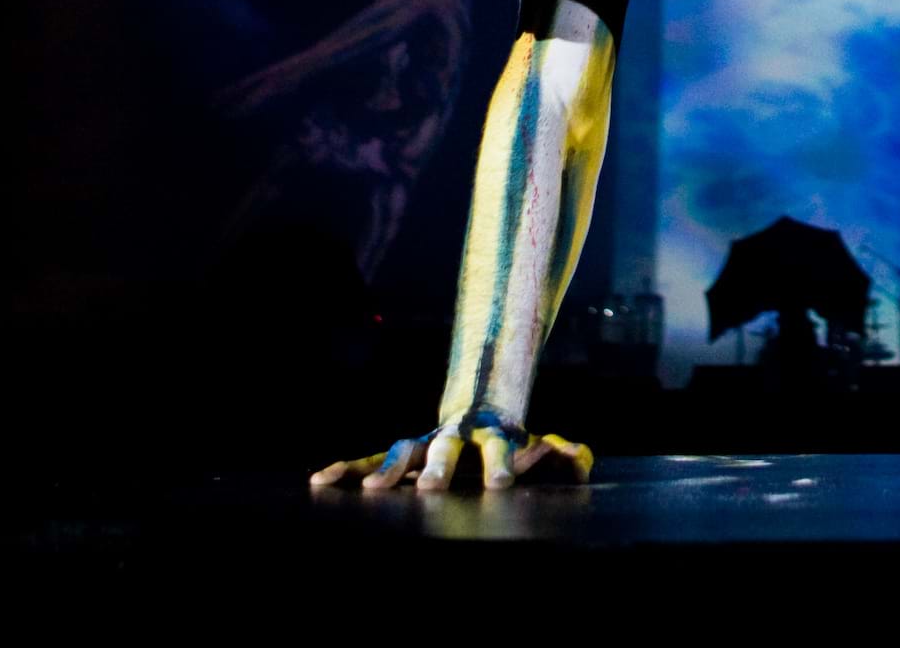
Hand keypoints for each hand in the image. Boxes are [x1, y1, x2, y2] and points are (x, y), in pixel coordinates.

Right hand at [310, 410, 592, 492]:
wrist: (480, 409)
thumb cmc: (515, 442)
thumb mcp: (546, 445)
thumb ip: (565, 454)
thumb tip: (578, 459)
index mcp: (492, 437)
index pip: (499, 452)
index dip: (501, 466)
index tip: (501, 486)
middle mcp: (453, 437)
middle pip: (445, 449)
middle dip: (436, 469)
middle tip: (429, 489)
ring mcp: (424, 444)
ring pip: (401, 451)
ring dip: (384, 470)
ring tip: (366, 490)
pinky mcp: (400, 456)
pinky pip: (369, 462)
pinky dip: (347, 470)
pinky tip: (321, 481)